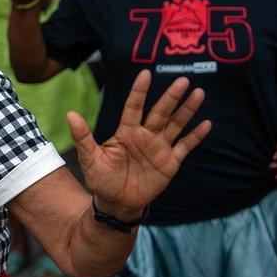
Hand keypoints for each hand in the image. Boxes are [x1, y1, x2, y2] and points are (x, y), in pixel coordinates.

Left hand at [69, 70, 211, 220]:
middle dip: (171, 97)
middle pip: (160, 112)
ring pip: (175, 124)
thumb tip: (70, 114)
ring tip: (198, 92)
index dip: (139, 91)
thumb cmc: (101, 179)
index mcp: (126, 132)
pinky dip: (195, 136)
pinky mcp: (170, 162)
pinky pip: (185, 147)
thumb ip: (83, 137)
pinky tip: (206, 123)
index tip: (145, 74)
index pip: (134, 107)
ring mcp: (159, 148)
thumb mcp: (89, 158)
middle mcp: (145, 135)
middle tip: (183, 80)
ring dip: (187, 110)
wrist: (116, 202)